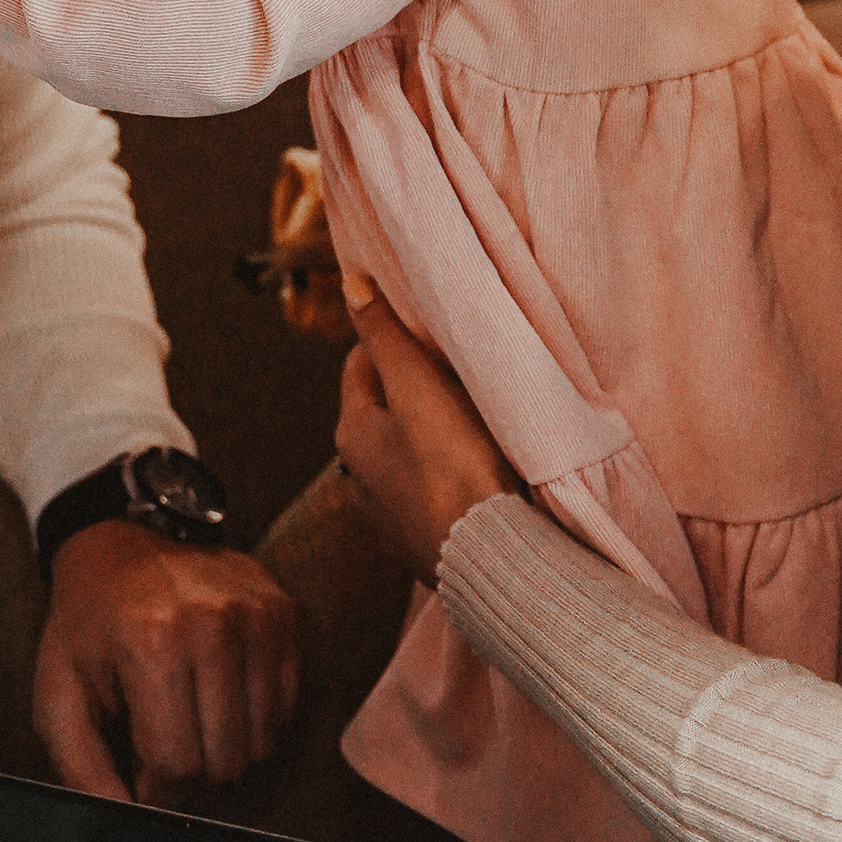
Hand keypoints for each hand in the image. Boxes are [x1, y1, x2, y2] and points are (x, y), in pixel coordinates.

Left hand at [34, 525, 301, 803]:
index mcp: (152, 642)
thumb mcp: (59, 696)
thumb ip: (81, 769)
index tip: (138, 766)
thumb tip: (124, 821)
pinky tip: (220, 692)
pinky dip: (255, 717)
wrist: (121, 544)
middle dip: (191, 772)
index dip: (154, 785)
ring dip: (225, 746)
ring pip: (262, 742)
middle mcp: (214, 624)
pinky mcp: (284, 613)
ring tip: (190, 716)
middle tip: (163, 743)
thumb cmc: (87, 627)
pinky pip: (286, 708)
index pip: (178, 764)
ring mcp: (257, 615)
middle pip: (225, 760)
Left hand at [335, 297, 513, 579]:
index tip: (426, 334)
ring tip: (468, 424)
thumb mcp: (419, 386)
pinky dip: (441, 477)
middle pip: (380, 413)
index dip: (390, 342)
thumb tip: (352, 286)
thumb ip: (386, 336)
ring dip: (425, 436)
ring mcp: (385, 517)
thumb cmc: (454, 465)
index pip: (359, 366)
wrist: (490, 555)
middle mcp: (356, 479)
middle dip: (409, 390)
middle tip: (454, 374)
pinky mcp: (416, 544)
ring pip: (401, 456)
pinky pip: (424, 494)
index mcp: (351, 435)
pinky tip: (471, 475)